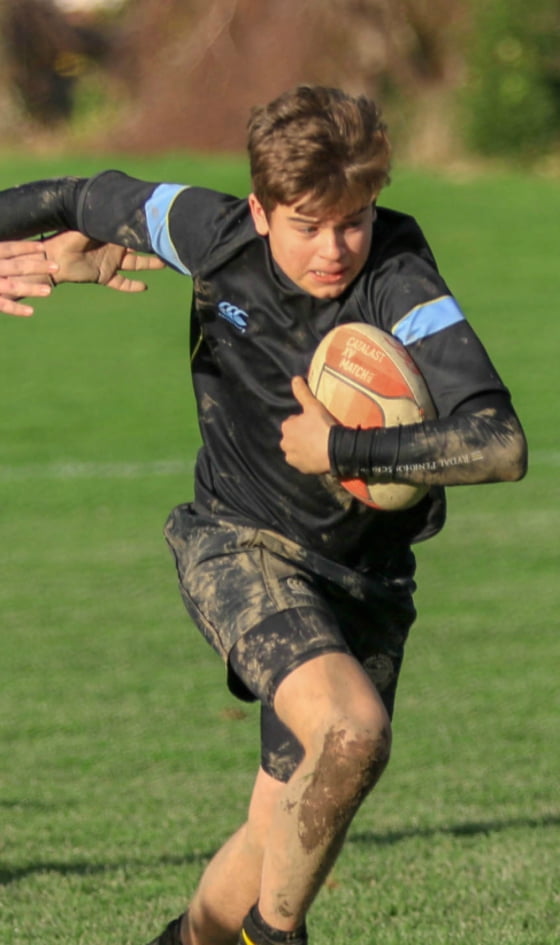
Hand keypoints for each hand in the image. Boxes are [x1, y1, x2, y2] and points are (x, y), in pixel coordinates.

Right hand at [0, 240, 57, 316]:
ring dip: (31, 289)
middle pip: (16, 267)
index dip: (25, 247)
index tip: (42, 247)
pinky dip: (16, 309)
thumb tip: (8, 252)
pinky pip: (3, 305)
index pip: (8, 248)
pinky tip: (31, 312)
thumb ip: (0, 255)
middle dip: (36, 267)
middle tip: (57, 267)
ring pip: (13, 287)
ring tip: (49, 291)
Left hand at [42, 231, 164, 290]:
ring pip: (136, 264)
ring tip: (165, 263)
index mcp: (110, 231)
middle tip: (170, 242)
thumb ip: (105, 221)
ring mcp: (111, 262)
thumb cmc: (67, 236)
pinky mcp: (105, 276)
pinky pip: (122, 283)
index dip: (146, 228)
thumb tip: (122, 212)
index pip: (132, 229)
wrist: (53, 258)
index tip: (161, 224)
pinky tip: (144, 287)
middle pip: (139, 247)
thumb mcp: (88, 224)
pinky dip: (132, 286)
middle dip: (153, 245)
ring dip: (150, 264)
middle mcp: (113, 246)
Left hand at [280, 376, 336, 473]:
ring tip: (319, 445)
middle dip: (302, 436)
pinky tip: (318, 456)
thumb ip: (302, 392)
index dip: (305, 422)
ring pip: (297, 450)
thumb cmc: (323, 426)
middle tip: (318, 434)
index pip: (293, 423)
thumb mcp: (313, 406)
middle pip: (293, 437)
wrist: (334, 450)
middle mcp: (285, 443)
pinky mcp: (300, 468)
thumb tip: (295, 378)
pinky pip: (303, 462)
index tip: (315, 423)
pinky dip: (308, 459)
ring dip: (304, 448)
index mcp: (286, 427)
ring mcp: (292, 458)